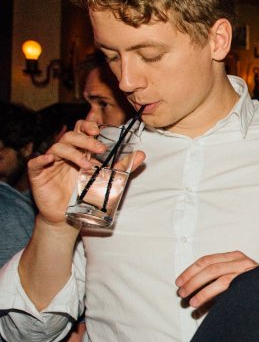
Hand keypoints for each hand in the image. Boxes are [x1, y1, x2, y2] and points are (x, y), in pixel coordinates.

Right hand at [26, 121, 144, 225]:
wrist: (68, 216)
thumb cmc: (86, 194)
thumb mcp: (107, 179)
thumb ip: (123, 166)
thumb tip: (141, 154)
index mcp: (80, 150)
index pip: (81, 130)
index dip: (87, 126)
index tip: (98, 130)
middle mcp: (65, 154)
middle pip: (71, 136)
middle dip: (86, 140)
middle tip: (100, 149)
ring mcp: (51, 163)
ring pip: (57, 147)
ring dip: (74, 153)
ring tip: (88, 165)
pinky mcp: (38, 174)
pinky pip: (35, 162)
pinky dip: (41, 159)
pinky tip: (49, 160)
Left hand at [176, 251, 258, 308]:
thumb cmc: (251, 287)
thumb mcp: (232, 278)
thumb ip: (214, 281)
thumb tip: (190, 291)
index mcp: (234, 257)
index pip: (206, 260)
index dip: (190, 271)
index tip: (179, 282)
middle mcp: (240, 260)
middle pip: (210, 268)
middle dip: (192, 281)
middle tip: (181, 293)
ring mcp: (246, 270)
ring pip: (217, 276)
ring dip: (200, 290)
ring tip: (190, 302)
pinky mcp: (250, 281)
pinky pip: (226, 286)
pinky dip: (211, 295)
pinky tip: (203, 305)